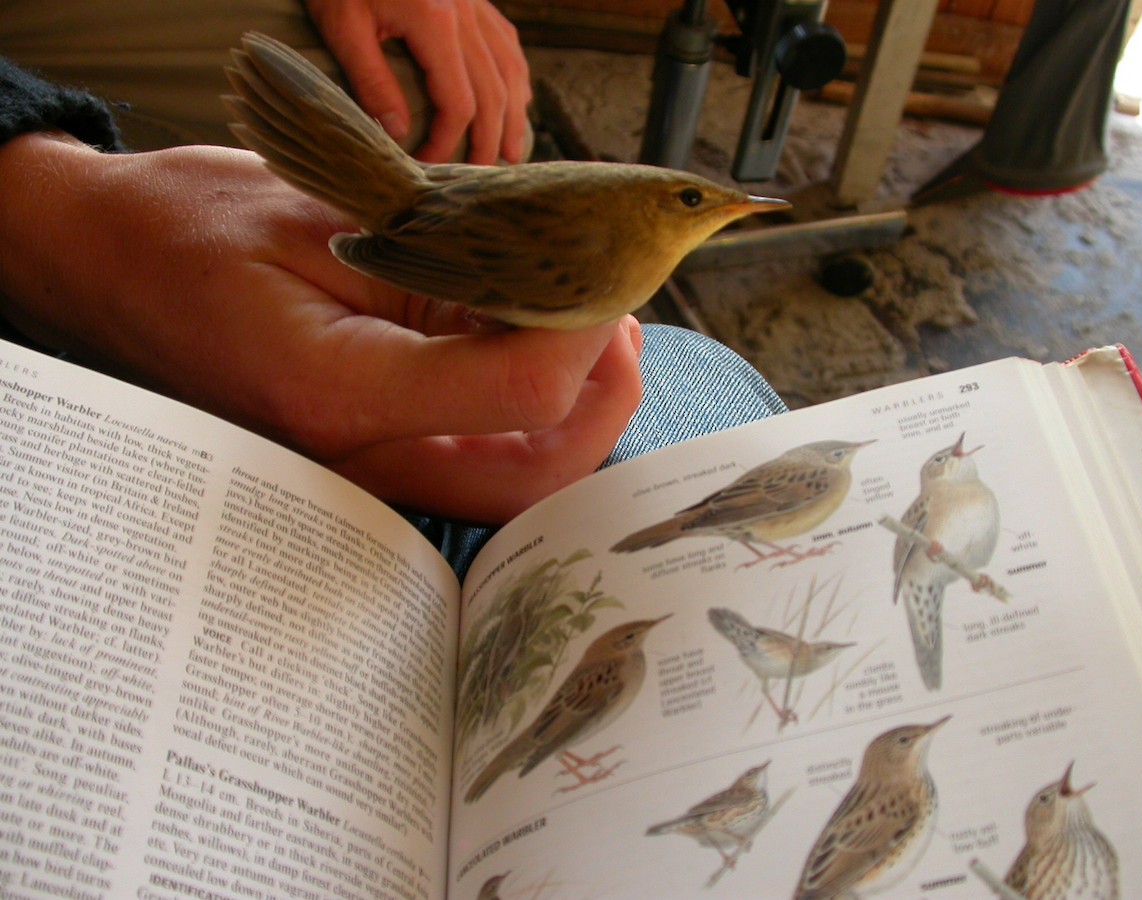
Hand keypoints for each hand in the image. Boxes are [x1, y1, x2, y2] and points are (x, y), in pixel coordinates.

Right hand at [0, 135, 642, 521]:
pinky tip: (532, 338)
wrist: (108, 268)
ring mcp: (368, 471)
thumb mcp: (323, 213)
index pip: (521, 397)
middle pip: (537, 479)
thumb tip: (562, 280)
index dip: (586, 336)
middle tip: (615, 315)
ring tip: (583, 320)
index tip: (606, 275)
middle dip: (604, 400)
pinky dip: (534, 407)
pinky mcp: (376, 455)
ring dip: (578, 410)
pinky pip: (483, 458)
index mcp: (339, 395)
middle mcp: (359, 461)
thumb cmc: (193, 229)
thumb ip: (450, 256)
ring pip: (518, 482)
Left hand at [305, 0, 531, 163]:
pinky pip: (505, 40)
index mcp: (437, 21)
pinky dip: (513, 75)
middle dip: (489, 140)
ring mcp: (475, 2)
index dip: (448, 142)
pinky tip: (514, 97)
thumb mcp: (343, 24)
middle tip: (482, 176)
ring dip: (514, 114)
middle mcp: (467, 13)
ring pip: (510, 68)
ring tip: (511, 150)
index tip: (429, 166)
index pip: (458, 103)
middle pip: (494, 93)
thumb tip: (398, 133)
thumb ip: (372, 80)